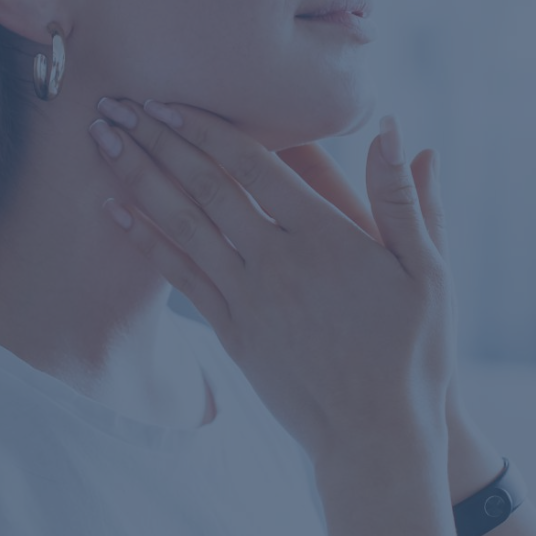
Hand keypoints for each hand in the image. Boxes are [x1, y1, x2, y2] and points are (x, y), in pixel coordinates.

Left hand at [88, 99, 451, 465]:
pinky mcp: (234, 335)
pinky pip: (182, 278)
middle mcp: (277, 263)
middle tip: (116, 102)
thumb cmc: (414, 352)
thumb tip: (392, 130)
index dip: (207, 127)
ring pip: (184, 225)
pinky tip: (118, 213)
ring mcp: (249, 301)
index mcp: (326, 237)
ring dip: (140, 178)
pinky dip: (147, 240)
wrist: (377, 438)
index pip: (255, 164)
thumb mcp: (430, 272)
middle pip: (206, 186)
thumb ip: (406, 200)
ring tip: (104, 142)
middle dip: (158, 140)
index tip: (169, 97)